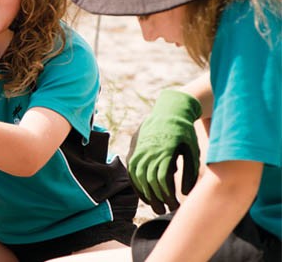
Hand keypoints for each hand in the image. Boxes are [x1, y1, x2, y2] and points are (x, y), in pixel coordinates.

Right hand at [127, 90, 201, 213]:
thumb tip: (186, 193)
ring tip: (156, 207)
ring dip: (146, 196)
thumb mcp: (192, 150)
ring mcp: (137, 151)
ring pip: (138, 179)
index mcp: (163, 151)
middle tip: (166, 210)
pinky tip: (145, 197)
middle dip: (158, 199)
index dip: (167, 196)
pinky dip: (137, 186)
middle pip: (149, 182)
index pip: (162, 181)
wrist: (168, 111)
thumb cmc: (184, 133)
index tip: (175, 206)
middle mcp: (147, 152)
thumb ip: (190, 172)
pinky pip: (132, 173)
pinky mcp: (133, 152)